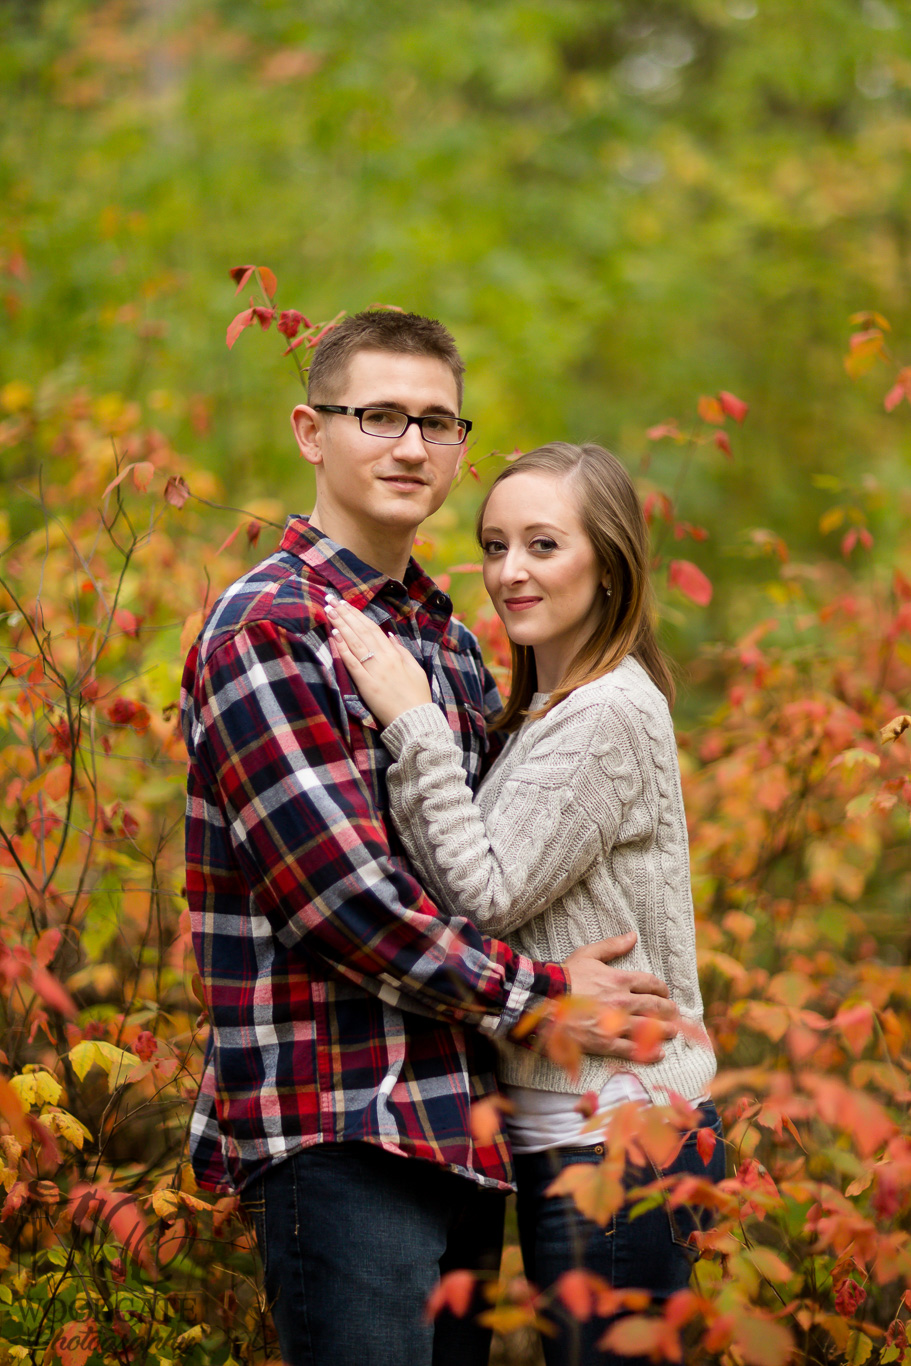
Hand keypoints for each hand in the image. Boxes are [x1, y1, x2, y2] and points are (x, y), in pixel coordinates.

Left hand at [326, 595, 432, 728]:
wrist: (415, 719)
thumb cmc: (417, 696)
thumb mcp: (415, 669)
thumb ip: (402, 651)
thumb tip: (390, 635)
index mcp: (395, 654)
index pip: (372, 628)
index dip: (357, 615)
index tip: (345, 604)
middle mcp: (384, 658)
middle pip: (361, 631)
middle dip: (345, 614)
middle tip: (331, 600)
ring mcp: (374, 671)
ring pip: (355, 642)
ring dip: (341, 625)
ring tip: (329, 611)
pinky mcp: (367, 685)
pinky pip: (353, 663)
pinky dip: (343, 648)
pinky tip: (334, 636)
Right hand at [561, 931, 678, 1061]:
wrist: (543, 1000)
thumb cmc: (565, 976)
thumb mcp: (588, 954)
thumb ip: (612, 946)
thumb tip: (633, 936)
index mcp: (619, 980)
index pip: (651, 984)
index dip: (662, 989)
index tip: (665, 994)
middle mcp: (622, 1001)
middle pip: (655, 1007)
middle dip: (669, 1011)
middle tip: (675, 1014)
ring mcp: (615, 1023)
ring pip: (649, 1029)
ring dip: (665, 1031)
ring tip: (672, 1032)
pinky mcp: (606, 1042)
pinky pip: (633, 1050)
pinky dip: (648, 1053)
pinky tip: (659, 1053)